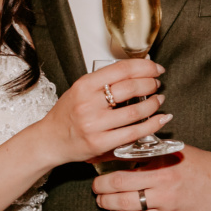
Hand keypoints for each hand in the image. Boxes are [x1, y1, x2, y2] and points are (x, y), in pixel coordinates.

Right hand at [37, 59, 168, 165]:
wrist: (50, 140)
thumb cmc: (66, 115)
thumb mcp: (79, 90)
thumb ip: (103, 82)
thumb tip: (135, 71)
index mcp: (84, 85)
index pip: (121, 69)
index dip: (144, 67)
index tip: (155, 68)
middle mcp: (88, 103)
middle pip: (130, 87)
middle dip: (150, 84)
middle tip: (157, 84)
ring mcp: (95, 124)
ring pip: (135, 111)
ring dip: (153, 104)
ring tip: (158, 100)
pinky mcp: (101, 143)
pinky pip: (133, 132)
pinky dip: (152, 124)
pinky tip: (160, 119)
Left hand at [92, 144, 210, 210]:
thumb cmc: (201, 165)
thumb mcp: (176, 150)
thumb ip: (151, 150)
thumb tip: (124, 147)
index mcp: (162, 160)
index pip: (125, 161)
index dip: (106, 164)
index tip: (96, 165)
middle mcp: (162, 181)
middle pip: (119, 184)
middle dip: (101, 187)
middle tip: (95, 186)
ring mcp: (165, 201)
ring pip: (126, 205)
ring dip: (108, 203)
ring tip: (101, 200)